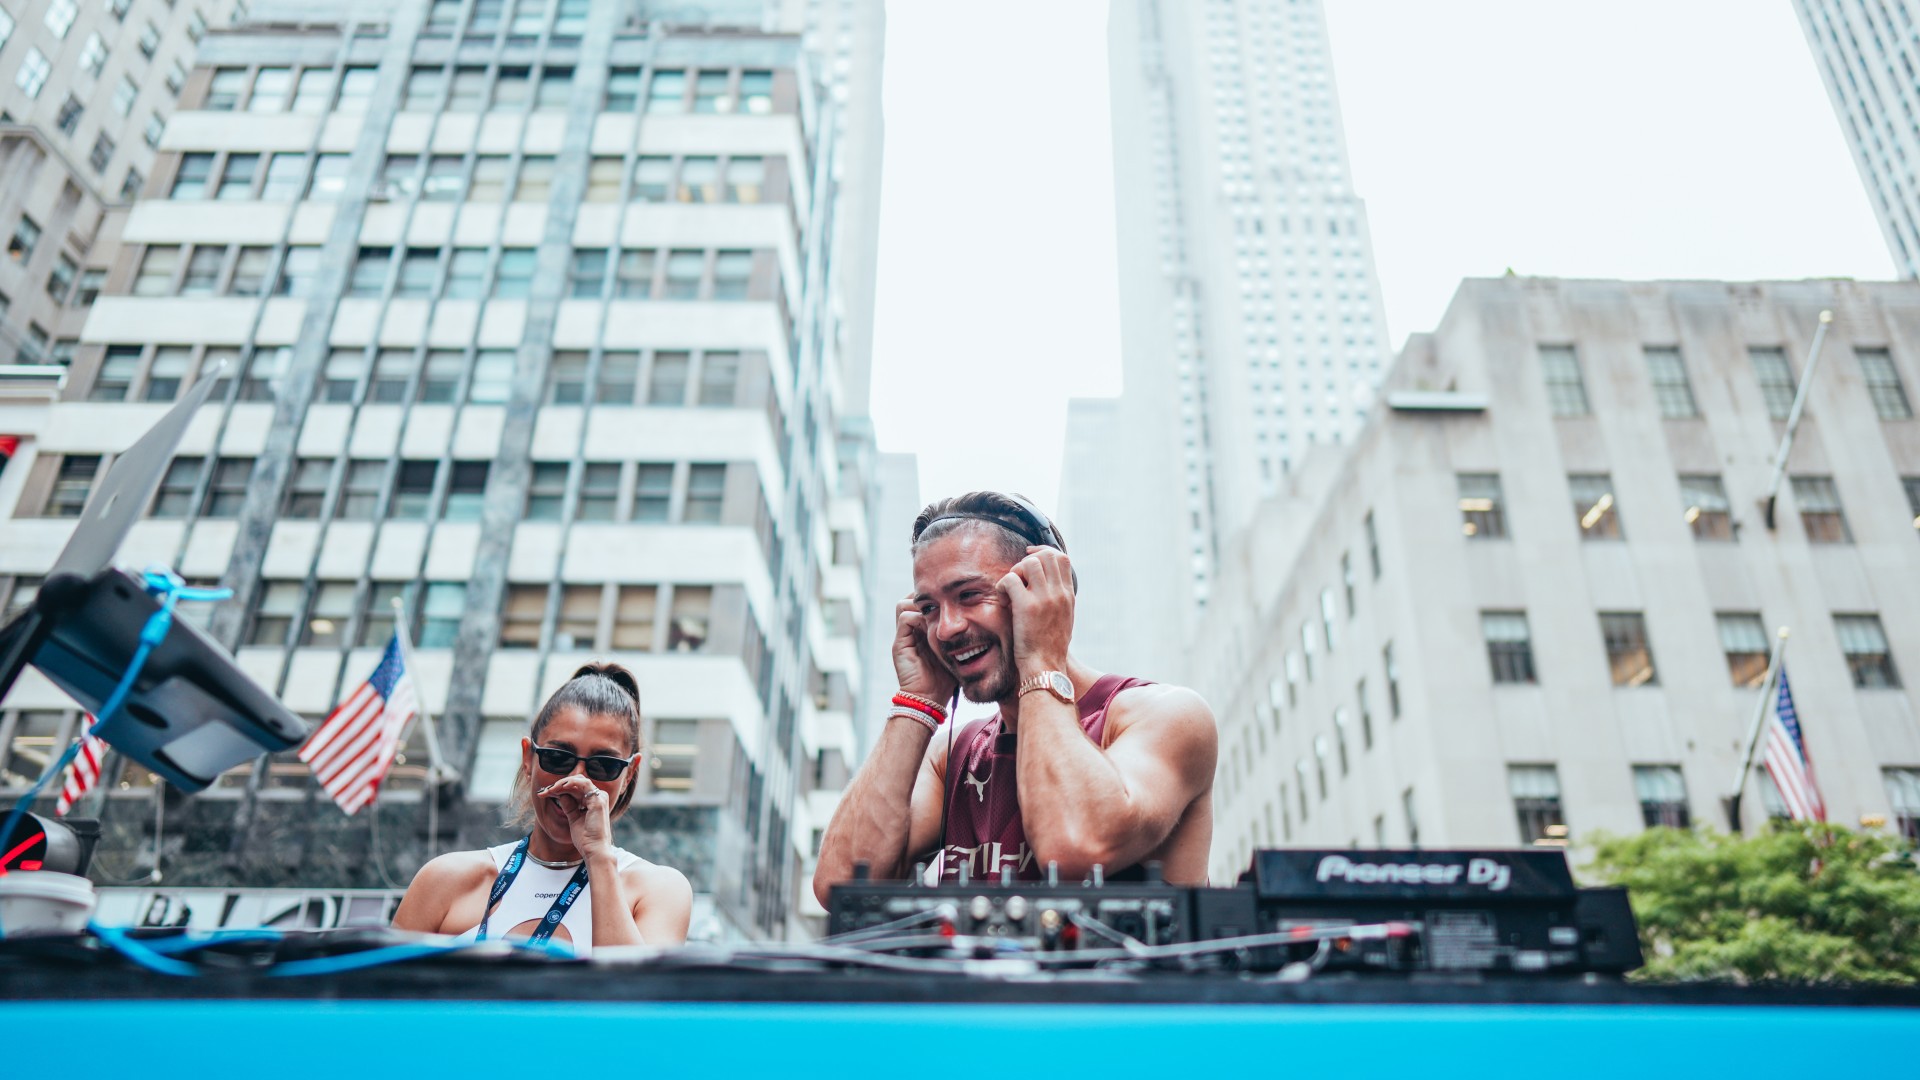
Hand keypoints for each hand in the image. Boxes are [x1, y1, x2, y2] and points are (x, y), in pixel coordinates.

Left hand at [538, 774, 614, 859]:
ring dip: (563, 783)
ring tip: (550, 789)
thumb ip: (569, 806)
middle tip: (545, 791)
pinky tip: (560, 787)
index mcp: (593, 802)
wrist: (594, 850)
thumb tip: (561, 795)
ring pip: (579, 781)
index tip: (545, 793)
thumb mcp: (574, 819)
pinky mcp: (598, 800)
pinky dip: (571, 783)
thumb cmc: (586, 839)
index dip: (560, 789)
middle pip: (577, 783)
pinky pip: (584, 784)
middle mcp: (598, 797)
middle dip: (559, 785)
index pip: (576, 788)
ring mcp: (599, 797)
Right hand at [893, 595, 957, 703]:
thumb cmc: (948, 677)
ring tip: (939, 610)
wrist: (931, 698)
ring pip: (903, 604)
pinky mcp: (899, 644)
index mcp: (923, 630)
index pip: (923, 603)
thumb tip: (984, 620)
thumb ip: (963, 636)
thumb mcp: (959, 651)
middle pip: (911, 600)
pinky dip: (919, 616)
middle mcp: (911, 631)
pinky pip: (904, 618)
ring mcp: (904, 636)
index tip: (953, 597)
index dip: (935, 597)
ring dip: (921, 604)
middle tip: (945, 599)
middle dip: (927, 597)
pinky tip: (935, 624)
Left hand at [998, 546, 1073, 675]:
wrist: (1046, 667)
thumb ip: (1058, 600)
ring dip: (1015, 572)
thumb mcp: (1064, 620)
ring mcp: (1044, 598)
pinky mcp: (1027, 606)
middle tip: (1017, 576)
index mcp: (1068, 596)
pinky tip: (1002, 600)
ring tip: (1010, 590)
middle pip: (1046, 555)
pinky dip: (1002, 585)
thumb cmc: (1049, 648)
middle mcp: (1059, 594)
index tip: (1030, 558)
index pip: (1062, 558)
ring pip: (1029, 563)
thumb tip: (1046, 585)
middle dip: (1028, 559)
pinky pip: (1010, 579)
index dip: (1044, 552)